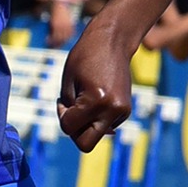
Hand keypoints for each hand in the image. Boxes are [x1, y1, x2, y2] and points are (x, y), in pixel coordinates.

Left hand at [56, 23, 132, 151]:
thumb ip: (69, 110)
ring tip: (85, 98)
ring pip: (96, 136)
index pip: (69, 128)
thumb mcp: (68, 82)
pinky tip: (97, 96)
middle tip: (72, 111)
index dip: (61, 115)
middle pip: (86, 144)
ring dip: (85, 123)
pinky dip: (96, 117)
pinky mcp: (126, 110)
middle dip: (74, 131)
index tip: (63, 99)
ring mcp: (122, 111)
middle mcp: (113, 109)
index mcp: (97, 101)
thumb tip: (80, 134)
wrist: (113, 41)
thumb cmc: (85, 56)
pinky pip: (105, 126)